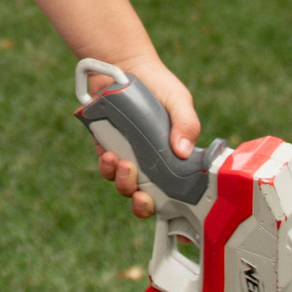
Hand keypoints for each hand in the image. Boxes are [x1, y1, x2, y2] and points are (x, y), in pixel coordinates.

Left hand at [78, 56, 199, 218]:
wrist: (125, 66)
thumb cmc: (159, 85)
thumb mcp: (179, 100)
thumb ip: (186, 123)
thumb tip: (183, 151)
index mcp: (172, 159)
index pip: (175, 194)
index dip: (175, 213)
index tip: (176, 226)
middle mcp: (149, 163)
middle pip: (145, 198)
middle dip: (142, 204)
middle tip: (141, 196)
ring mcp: (127, 156)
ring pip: (123, 185)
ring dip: (123, 182)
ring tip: (124, 163)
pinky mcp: (107, 147)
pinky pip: (105, 166)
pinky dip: (107, 165)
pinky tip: (110, 154)